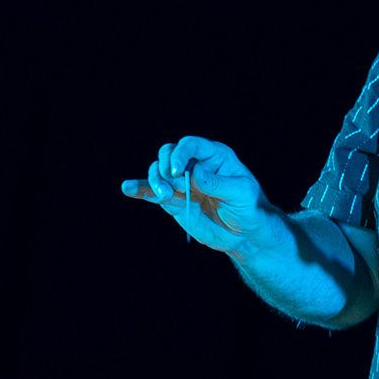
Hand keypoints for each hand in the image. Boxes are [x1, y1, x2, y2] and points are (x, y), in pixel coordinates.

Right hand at [121, 136, 272, 251]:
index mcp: (214, 156)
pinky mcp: (173, 200)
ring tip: (163, 197)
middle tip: (170, 189)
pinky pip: (152, 192)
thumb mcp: (241, 193)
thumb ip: (217, 183)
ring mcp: (182, 183)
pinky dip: (139, 190)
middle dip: (164, 168)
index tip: (176, 171)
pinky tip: (127, 188)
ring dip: (153, 182)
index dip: (180, 154)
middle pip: (168, 154)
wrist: (245, 233)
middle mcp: (194, 165)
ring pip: (157, 172)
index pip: (190, 145)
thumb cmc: (250, 208)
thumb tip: (193, 172)